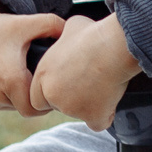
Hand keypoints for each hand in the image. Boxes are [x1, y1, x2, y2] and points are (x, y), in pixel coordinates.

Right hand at [0, 0, 64, 115]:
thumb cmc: (2, 26)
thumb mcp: (29, 22)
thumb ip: (55, 26)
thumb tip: (74, 34)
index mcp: (10, 79)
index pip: (38, 106)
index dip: (50, 99)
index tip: (58, 84)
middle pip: (30, 110)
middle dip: (41, 100)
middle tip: (52, 85)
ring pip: (19, 109)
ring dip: (28, 99)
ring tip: (38, 81)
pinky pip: (9, 106)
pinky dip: (17, 98)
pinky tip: (25, 82)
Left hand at [27, 14, 142, 129]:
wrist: (113, 46)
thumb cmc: (94, 34)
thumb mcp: (70, 28)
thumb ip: (63, 40)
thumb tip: (69, 37)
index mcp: (44, 74)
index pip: (38, 96)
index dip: (52, 90)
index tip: (67, 83)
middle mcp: (53, 94)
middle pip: (57, 106)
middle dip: (70, 99)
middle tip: (86, 83)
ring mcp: (72, 108)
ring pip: (79, 113)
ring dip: (89, 104)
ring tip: (103, 84)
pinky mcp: (92, 116)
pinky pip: (98, 122)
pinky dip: (104, 115)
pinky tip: (110, 101)